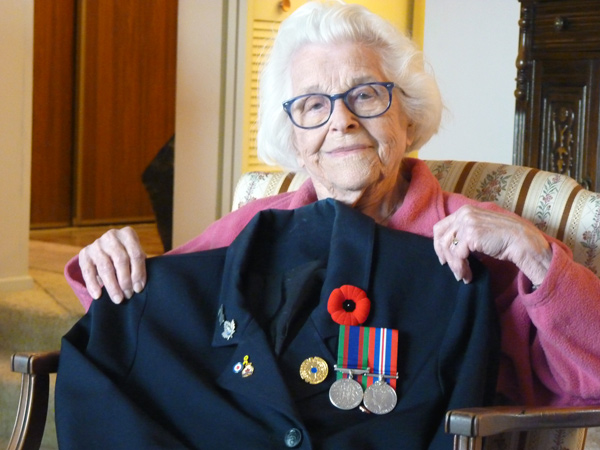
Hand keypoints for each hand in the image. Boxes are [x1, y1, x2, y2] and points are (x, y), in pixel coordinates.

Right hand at [78, 226, 146, 302]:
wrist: (106, 249)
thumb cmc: (126, 255)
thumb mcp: (134, 255)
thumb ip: (138, 266)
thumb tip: (138, 286)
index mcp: (128, 234)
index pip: (136, 254)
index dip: (138, 273)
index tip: (139, 289)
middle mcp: (112, 236)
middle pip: (120, 260)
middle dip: (125, 281)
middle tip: (128, 295)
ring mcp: (97, 244)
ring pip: (105, 267)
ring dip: (112, 286)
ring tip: (118, 299)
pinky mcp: (84, 253)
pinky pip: (88, 271)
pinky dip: (93, 285)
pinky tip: (98, 296)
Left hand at [433, 205, 552, 285]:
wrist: (521, 241)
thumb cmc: (503, 238)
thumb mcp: (479, 230)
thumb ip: (464, 233)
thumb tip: (449, 248)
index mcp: (464, 211)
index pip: (440, 227)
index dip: (438, 244)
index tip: (443, 257)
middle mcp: (464, 214)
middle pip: (441, 238)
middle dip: (444, 256)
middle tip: (451, 269)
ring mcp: (467, 223)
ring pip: (448, 248)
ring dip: (454, 266)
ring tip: (462, 276)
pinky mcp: (471, 235)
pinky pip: (458, 255)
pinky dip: (461, 268)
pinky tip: (468, 275)